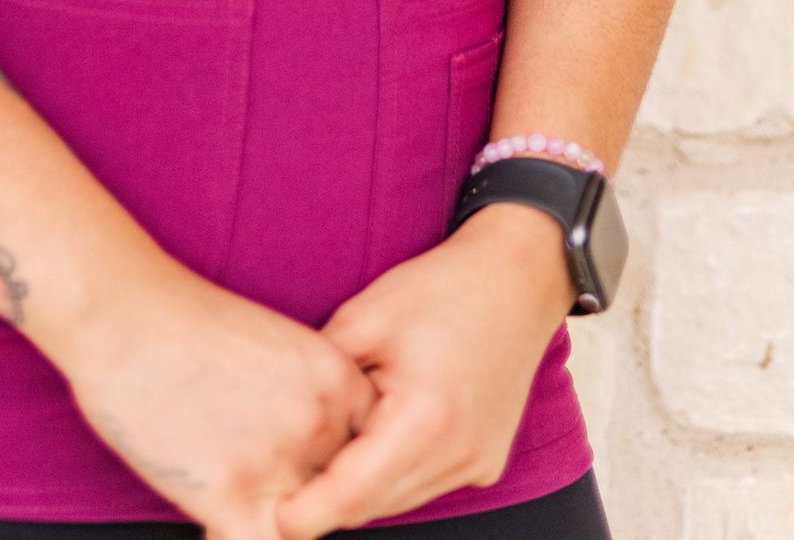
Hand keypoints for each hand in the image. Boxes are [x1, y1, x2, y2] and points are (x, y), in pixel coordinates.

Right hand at [59, 260, 379, 539]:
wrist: (121, 310)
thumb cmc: (183, 322)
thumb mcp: (278, 347)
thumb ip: (309, 400)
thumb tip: (315, 458)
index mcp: (338, 379)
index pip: (365, 453)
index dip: (331, 467)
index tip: (301, 466)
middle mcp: (321, 422)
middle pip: (332, 491)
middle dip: (298, 493)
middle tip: (253, 472)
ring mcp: (278, 460)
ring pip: (297, 525)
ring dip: (268, 518)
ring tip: (228, 488)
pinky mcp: (228, 495)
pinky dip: (233, 538)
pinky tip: (214, 520)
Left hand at [270, 206, 574, 535]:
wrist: (517, 278)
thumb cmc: (439, 289)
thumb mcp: (365, 317)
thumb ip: (322, 377)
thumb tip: (284, 417)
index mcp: (425, 418)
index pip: (355, 490)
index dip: (311, 511)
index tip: (276, 520)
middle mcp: (458, 453)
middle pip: (376, 503)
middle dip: (330, 500)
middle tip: (285, 484)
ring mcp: (478, 462)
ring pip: (400, 498)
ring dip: (363, 487)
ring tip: (326, 454)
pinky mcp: (486, 461)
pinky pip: (425, 483)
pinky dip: (394, 473)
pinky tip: (374, 438)